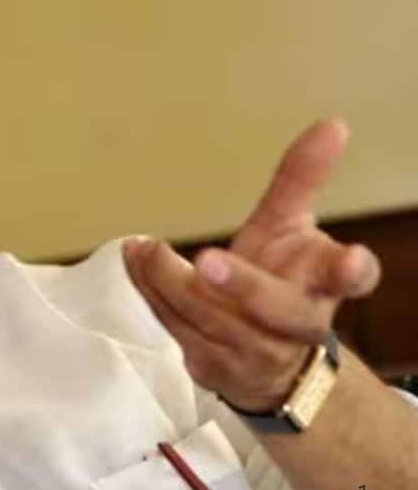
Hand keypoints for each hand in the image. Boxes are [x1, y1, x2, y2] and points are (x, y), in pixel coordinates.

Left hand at [124, 119, 381, 411]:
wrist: (270, 363)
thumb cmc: (282, 280)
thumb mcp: (290, 228)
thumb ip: (301, 181)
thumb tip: (332, 123)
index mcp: (325, 285)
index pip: (353, 279)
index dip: (353, 271)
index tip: (349, 260)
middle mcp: (296, 324)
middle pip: (276, 308)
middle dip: (242, 285)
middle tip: (208, 258)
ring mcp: (254, 351)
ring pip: (212, 319)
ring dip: (172, 282)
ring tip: (145, 247)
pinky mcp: (213, 366)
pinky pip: (178, 328)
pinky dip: (152, 293)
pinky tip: (135, 261)